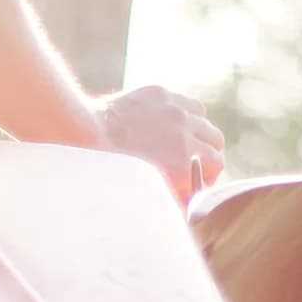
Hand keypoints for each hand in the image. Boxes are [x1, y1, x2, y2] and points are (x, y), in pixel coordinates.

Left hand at [95, 86, 225, 199]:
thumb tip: (189, 205)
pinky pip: (190, 105)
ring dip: (201, 135)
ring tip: (186, 143)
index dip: (208, 176)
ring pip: (205, 123)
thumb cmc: (110, 169)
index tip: (196, 180)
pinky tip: (175, 123)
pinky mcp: (162, 95)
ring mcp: (175, 111)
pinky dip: (188, 115)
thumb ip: (173, 195)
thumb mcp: (145, 189)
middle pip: (216, 144)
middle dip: (208, 156)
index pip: (217, 167)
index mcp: (181, 163)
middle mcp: (185, 134)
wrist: (84, 134)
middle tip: (193, 163)